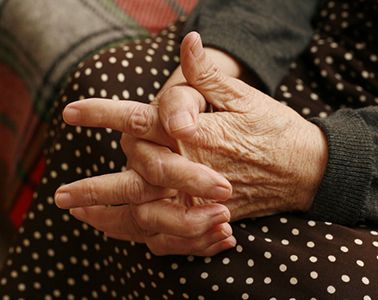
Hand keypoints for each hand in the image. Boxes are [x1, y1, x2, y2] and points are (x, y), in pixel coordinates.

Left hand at [55, 32, 327, 255]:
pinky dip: (146, 235)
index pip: (143, 122)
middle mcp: (195, 168)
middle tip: (62, 194)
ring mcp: (203, 197)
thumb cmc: (278, 129)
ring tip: (83, 218)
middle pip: (137, 178)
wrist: (309, 169)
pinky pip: (174, 233)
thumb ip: (210, 76)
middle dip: (96, 188)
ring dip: (112, 217)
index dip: (106, 115)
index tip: (73, 112)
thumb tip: (189, 42)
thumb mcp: (247, 96)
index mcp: (200, 133)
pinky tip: (127, 233)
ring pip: (149, 213)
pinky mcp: (213, 215)